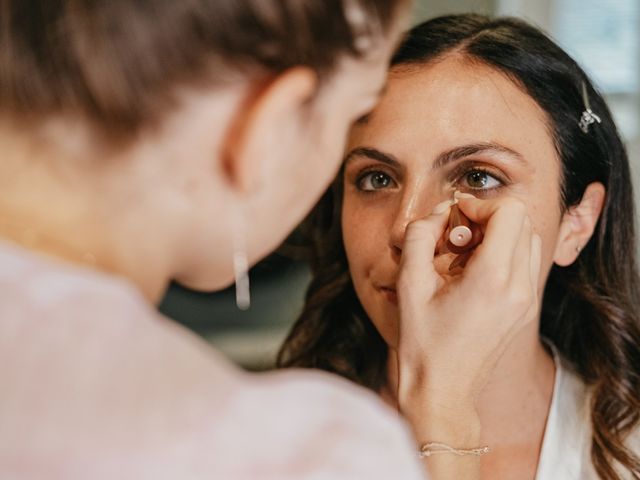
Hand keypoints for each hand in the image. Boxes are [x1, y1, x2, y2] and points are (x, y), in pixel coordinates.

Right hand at [395, 195, 541, 414]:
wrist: (443, 390)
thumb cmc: (423, 342)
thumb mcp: (409, 283)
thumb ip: (420, 236)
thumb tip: (440, 211)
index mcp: (493, 279)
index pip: (509, 212)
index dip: (479, 205)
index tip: (455, 218)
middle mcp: (520, 288)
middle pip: (522, 222)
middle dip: (488, 218)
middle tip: (457, 236)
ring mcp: (529, 300)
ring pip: (528, 240)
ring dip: (498, 235)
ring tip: (465, 254)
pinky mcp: (527, 309)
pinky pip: (526, 263)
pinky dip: (504, 254)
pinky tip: (474, 273)